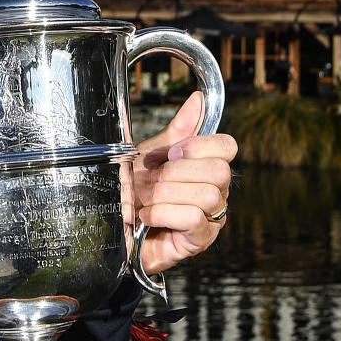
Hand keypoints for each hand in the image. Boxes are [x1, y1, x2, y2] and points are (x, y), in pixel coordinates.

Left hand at [133, 92, 236, 277]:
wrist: (113, 227)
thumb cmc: (134, 193)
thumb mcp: (151, 155)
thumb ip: (178, 131)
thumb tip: (198, 100)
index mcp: (207, 168)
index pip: (227, 146)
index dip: (200, 145)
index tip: (172, 152)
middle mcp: (216, 193)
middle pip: (220, 171)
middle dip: (177, 172)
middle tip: (154, 179)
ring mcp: (211, 219)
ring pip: (207, 195)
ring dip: (167, 194)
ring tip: (146, 200)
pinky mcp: (199, 241)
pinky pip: (194, 219)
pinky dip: (164, 213)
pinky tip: (147, 216)